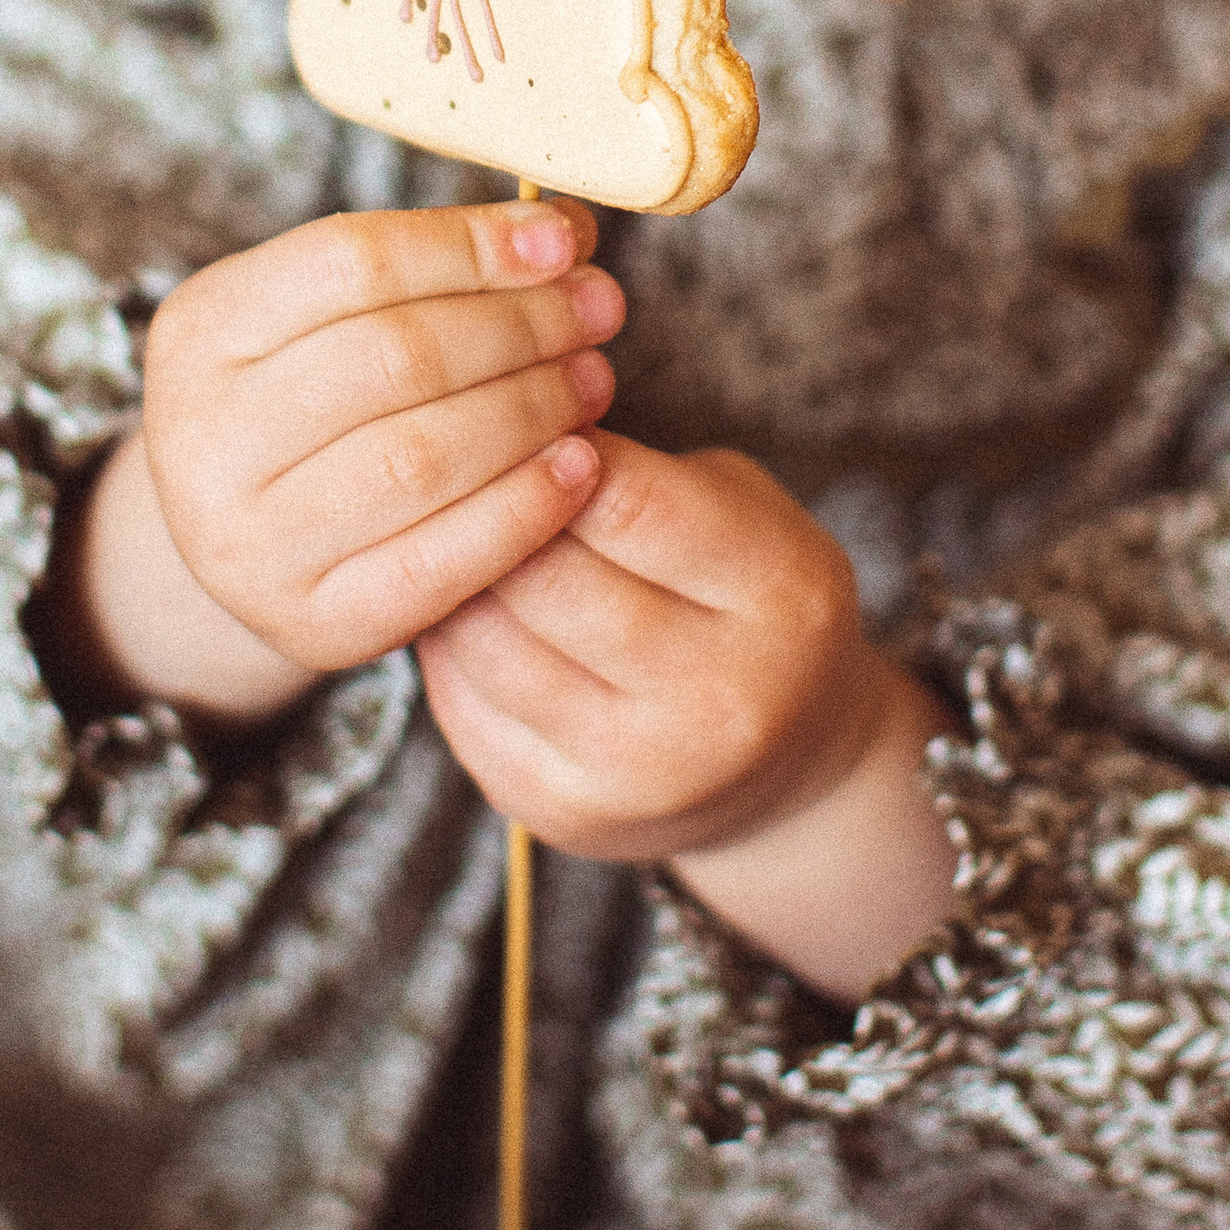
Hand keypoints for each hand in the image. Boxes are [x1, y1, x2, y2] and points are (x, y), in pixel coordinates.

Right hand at [69, 199, 623, 723]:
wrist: (240, 543)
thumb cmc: (307, 401)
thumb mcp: (320, 317)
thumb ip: (423, 267)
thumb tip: (561, 233)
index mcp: (203, 330)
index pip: (350, 263)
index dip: (469, 245)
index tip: (561, 239)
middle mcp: (204, 437)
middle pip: (393, 358)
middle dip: (519, 325)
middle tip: (598, 309)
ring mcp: (249, 542)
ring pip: (420, 458)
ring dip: (532, 408)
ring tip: (593, 379)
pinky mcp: (314, 623)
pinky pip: (438, 562)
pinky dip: (524, 507)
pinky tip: (580, 466)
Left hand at [414, 436, 954, 1001]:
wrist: (784, 769)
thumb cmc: (746, 601)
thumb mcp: (745, 516)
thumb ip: (647, 477)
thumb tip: (506, 428)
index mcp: (781, 595)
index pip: (630, 504)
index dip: (553, 448)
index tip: (521, 416)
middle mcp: (720, 697)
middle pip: (549, 579)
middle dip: (491, 510)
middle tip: (461, 469)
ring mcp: (641, 771)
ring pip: (491, 644)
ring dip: (454, 576)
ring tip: (445, 532)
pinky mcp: (569, 814)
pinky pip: (464, 706)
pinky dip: (446, 644)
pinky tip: (456, 606)